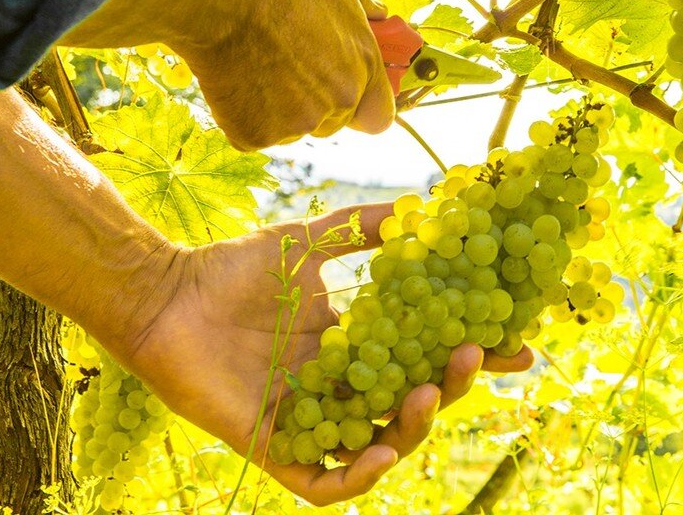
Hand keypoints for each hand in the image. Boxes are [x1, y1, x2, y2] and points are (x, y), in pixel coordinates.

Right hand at [61, 0, 394, 149]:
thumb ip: (366, 13)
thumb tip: (384, 14)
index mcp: (361, 71)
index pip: (378, 119)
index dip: (361, 108)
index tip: (346, 98)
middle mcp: (335, 104)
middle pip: (330, 124)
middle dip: (313, 104)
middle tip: (283, 66)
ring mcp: (294, 125)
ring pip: (290, 129)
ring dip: (276, 109)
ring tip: (254, 63)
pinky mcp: (254, 136)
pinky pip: (253, 133)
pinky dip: (242, 114)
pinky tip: (233, 77)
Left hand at [117, 203, 532, 505]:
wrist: (168, 295)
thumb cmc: (232, 268)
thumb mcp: (307, 242)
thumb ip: (359, 227)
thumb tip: (417, 204)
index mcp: (350, 341)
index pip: (419, 353)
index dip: (466, 350)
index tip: (514, 339)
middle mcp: (337, 383)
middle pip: (408, 398)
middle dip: (450, 383)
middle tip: (478, 356)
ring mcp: (308, 418)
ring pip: (376, 442)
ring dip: (411, 426)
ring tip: (427, 392)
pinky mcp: (272, 445)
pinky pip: (321, 479)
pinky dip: (355, 472)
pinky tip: (382, 449)